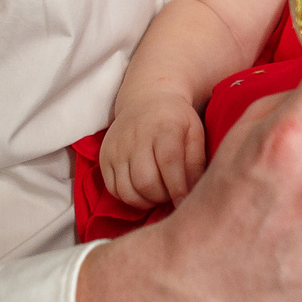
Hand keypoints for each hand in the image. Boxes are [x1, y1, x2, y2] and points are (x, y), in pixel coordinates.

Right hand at [98, 94, 205, 208]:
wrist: (146, 98)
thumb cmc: (176, 120)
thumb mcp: (195, 133)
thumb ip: (196, 163)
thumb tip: (193, 194)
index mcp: (164, 128)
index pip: (169, 163)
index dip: (178, 189)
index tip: (185, 202)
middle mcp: (136, 137)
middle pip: (146, 182)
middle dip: (162, 197)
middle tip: (171, 195)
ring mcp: (117, 147)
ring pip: (128, 190)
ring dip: (146, 201)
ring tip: (158, 194)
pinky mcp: (104, 157)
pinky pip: (113, 189)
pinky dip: (129, 198)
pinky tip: (143, 191)